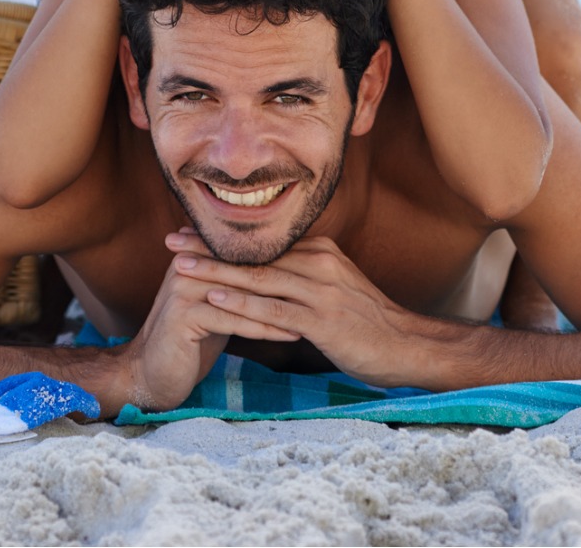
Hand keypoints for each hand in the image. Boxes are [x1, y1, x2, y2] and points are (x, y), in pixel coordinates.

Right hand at [113, 232, 299, 413]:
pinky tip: (289, 335)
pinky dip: (262, 327)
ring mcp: (183, 287)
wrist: (153, 373)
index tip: (315, 277)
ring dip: (278, 308)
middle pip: (244, 271)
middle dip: (283, 285)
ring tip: (310, 317)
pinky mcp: (183, 314)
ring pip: (242, 295)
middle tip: (319, 296)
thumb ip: (237, 284)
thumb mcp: (217, 305)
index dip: (280, 266)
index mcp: (196, 256)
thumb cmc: (191, 340)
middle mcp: (187, 265)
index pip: (244, 256)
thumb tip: (279, 267)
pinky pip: (232, 318)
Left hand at [166, 232, 421, 388]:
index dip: (222, 237)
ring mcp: (320, 290)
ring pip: (258, 277)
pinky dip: (241, 304)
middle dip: (209, 247)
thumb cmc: (368, 322)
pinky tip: (214, 301)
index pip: (261, 242)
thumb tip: (267, 274)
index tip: (188, 232)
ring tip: (180, 267)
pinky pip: (274, 310)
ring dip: (215, 272)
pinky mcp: (323, 320)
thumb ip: (301, 276)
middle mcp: (318, 263)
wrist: (409, 347)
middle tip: (171, 241)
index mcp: (319, 251)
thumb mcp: (333, 286)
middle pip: (253, 253)